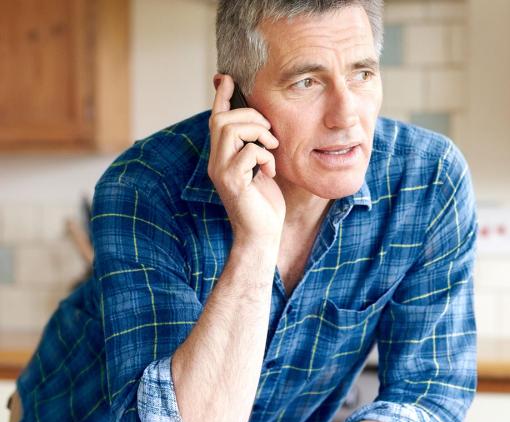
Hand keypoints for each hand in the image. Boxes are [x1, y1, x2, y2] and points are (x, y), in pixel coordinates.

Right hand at [208, 74, 285, 245]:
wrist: (262, 234)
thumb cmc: (263, 202)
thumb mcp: (260, 168)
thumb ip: (255, 148)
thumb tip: (261, 125)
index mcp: (222, 156)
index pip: (217, 119)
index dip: (221, 97)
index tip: (226, 78)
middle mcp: (216, 161)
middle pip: (221, 119)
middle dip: (250, 116)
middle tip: (269, 133)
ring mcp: (221, 172)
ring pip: (230, 129)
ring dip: (258, 132)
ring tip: (271, 148)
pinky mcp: (232, 182)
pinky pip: (248, 152)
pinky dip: (265, 156)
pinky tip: (270, 171)